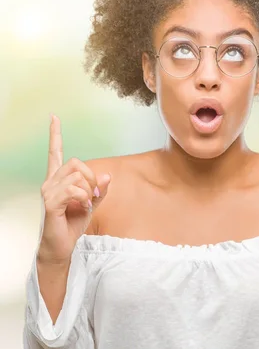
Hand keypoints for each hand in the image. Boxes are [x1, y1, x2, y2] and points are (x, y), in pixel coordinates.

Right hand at [38, 115, 110, 263]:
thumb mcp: (91, 204)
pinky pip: (74, 190)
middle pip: (76, 162)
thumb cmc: (72, 224)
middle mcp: (49, 182)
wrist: (62, 246)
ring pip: (77, 176)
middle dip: (91, 177)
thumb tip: (107, 175)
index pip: (55, 153)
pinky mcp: (50, 203)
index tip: (54, 117)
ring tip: (85, 205)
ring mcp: (47, 192)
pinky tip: (82, 208)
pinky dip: (84, 198)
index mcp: (58, 180)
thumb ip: (99, 190)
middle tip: (93, 195)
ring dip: (88, 191)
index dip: (55, 135)